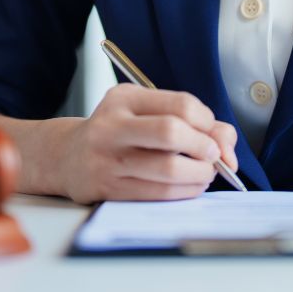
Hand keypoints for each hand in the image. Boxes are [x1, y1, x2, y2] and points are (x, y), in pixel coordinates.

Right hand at [59, 83, 238, 203]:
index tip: (213, 133)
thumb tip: (227, 144)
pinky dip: (183, 192)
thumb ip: (190, 119)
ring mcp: (108, 158)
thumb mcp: (145, 110)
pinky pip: (156, 193)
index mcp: (126, 98)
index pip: (180, 104)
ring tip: (205, 173)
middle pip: (171, 132)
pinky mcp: (107, 188)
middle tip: (213, 156)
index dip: (207, 121)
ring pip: (166, 169)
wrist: (65, 156)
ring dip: (198, 174)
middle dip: (203, 147)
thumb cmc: (117, 130)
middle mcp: (113, 125)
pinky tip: (189, 186)